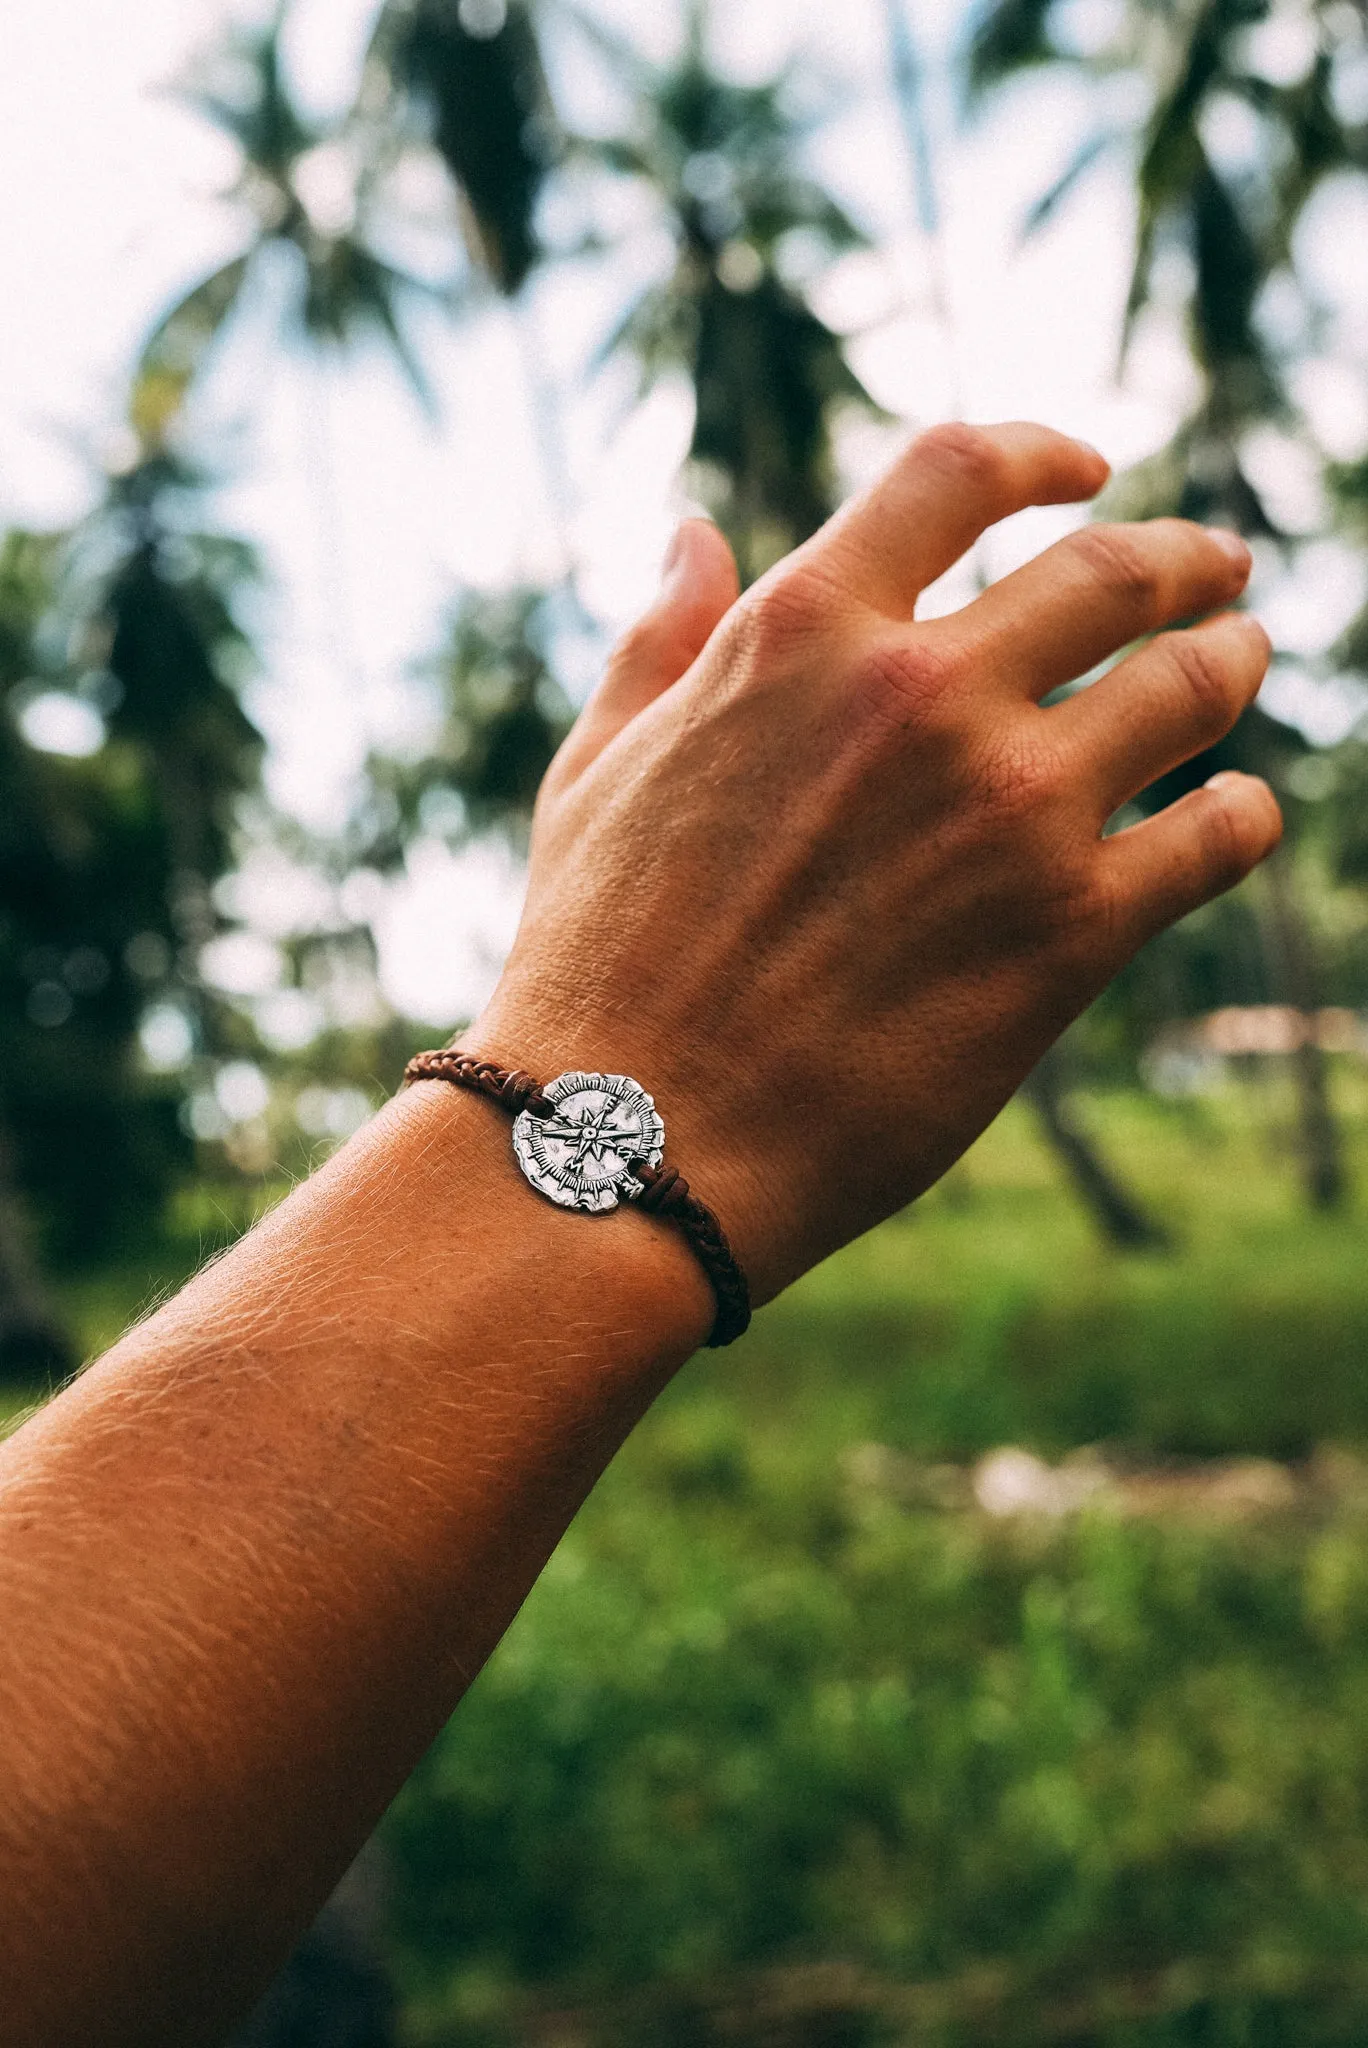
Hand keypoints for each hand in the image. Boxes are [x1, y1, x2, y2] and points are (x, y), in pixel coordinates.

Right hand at [473, 423, 1277, 1299]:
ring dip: (1230, 661)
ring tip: (1240, 661)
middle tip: (1218, 569)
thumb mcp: (595, 771)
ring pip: (1188, 685)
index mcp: (801, 632)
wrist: (636, 1140)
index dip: (1042, 452)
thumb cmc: (594, 962)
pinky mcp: (1071, 931)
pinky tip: (1238, 813)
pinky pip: (1214, 836)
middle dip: (1183, 558)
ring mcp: (1010, 807)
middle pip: (1113, 570)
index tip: (1088, 467)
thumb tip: (694, 531)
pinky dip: (1242, 815)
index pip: (960, 473)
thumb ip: (660, 641)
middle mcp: (922, 693)